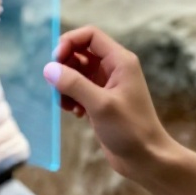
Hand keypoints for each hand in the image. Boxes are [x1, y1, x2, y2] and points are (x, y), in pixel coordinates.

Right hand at [43, 25, 176, 181]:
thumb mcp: (100, 105)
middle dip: (64, 66)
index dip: (69, 42)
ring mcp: (107, 85)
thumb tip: (49, 68)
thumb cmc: (130, 130)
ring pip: (77, 72)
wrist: (147, 159)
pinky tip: (74, 113)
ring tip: (65, 104)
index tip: (55, 60)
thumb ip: (74, 84)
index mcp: (120, 61)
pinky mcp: (100, 102)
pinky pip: (78, 90)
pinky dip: (71, 98)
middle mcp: (114, 69)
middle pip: (80, 52)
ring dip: (65, 84)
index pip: (90, 35)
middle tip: (56, 85)